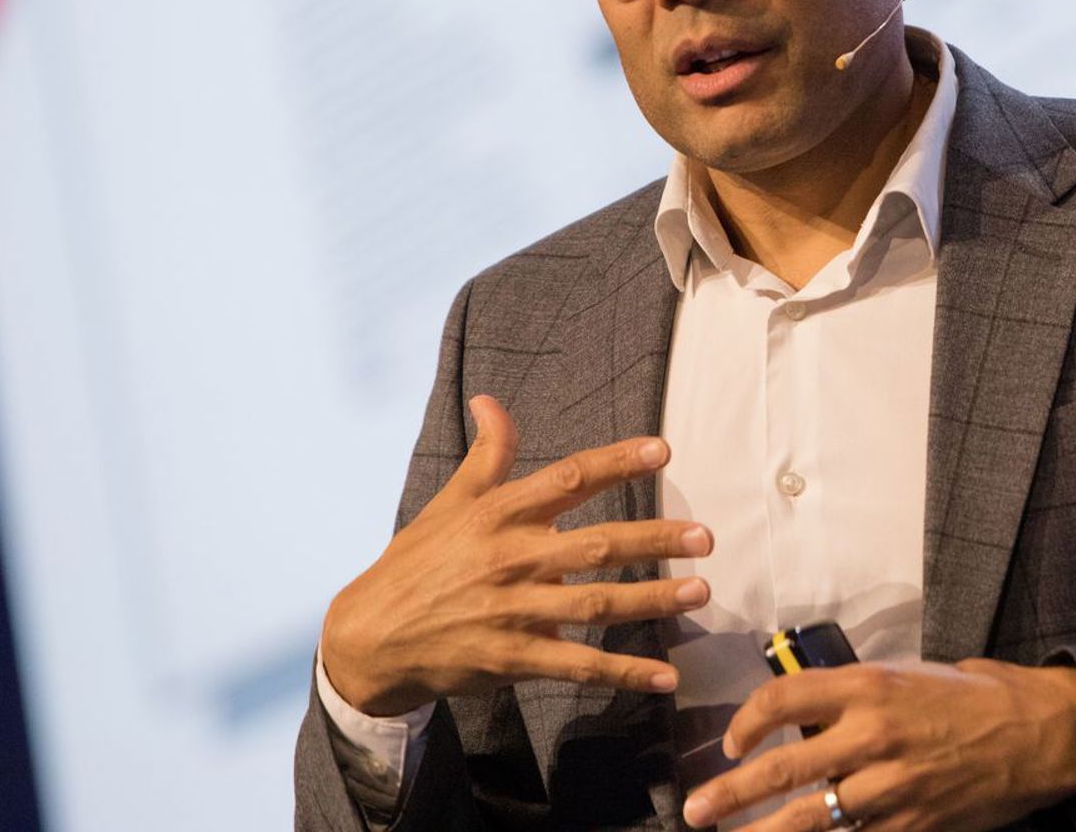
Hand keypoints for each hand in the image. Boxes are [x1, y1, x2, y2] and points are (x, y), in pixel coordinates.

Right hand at [321, 394, 713, 715]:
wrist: (370, 636)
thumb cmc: (418, 562)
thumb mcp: (449, 503)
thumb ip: (486, 455)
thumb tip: (489, 399)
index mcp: (498, 515)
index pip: (566, 479)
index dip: (615, 462)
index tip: (662, 451)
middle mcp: (510, 559)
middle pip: (594, 545)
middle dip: (653, 539)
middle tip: (705, 537)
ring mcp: (512, 612)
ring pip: (593, 605)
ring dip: (650, 600)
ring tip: (700, 592)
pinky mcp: (512, 658)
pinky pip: (577, 665)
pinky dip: (622, 671)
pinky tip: (664, 675)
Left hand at [681, 659, 1075, 830]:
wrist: (1042, 732)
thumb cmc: (976, 695)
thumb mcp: (910, 675)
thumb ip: (858, 697)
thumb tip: (811, 715)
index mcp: (869, 686)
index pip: (782, 700)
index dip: (745, 723)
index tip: (731, 742)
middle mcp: (872, 735)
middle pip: (783, 770)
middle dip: (731, 794)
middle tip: (696, 811)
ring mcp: (891, 787)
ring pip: (810, 819)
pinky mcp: (913, 825)